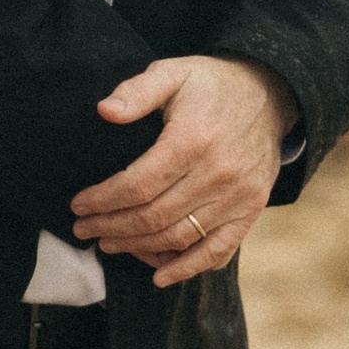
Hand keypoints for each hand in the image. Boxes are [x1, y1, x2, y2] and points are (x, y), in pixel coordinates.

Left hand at [68, 55, 296, 287]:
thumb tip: (105, 111)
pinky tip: (158, 276)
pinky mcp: (250, 211)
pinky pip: (218, 251)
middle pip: (153, 216)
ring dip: (138, 248)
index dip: (102, 200)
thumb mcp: (173, 73)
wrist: (270, 94)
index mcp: (193, 140)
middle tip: (84, 229)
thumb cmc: (212, 85)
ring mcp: (237, 197)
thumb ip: (137, 92)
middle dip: (111, 227)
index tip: (78, 205)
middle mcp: (218, 173)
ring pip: (178, 237)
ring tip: (109, 244)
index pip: (137, 185)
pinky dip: (188, 268)